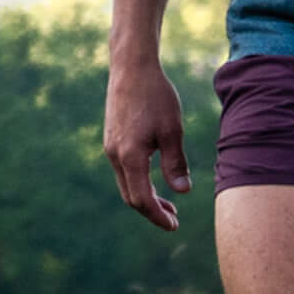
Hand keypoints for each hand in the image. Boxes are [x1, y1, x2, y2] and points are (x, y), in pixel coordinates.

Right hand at [104, 58, 191, 230]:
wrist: (131, 67)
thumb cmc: (156, 96)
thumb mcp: (173, 131)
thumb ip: (175, 164)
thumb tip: (183, 192)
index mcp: (130, 157)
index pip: (142, 199)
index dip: (158, 216)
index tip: (174, 225)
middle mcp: (115, 155)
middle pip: (131, 197)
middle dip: (152, 211)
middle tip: (174, 219)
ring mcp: (110, 147)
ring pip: (126, 184)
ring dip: (146, 197)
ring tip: (169, 203)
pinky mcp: (111, 139)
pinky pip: (123, 170)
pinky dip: (139, 181)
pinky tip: (154, 179)